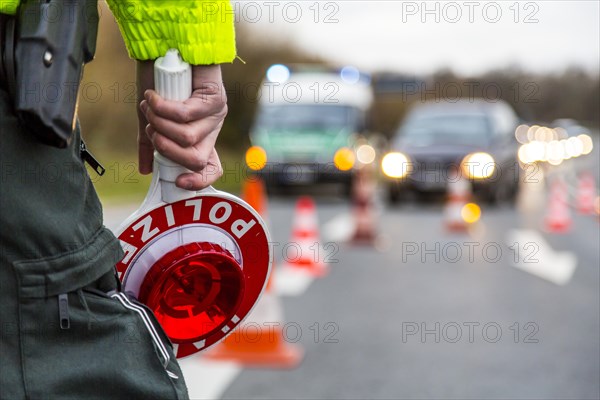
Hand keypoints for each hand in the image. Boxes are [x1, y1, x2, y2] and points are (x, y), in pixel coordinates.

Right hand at [136, 61, 226, 189]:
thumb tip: (146, 171)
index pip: (210, 170)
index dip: (199, 182)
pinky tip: (153, 96)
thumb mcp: (152, 117)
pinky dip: (162, 108)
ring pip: (188, 138)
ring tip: (149, 105)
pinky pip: (186, 115)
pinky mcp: (216, 98)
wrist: (167, 47)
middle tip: (151, 129)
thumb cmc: (161, 82)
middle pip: (197, 159)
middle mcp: (211, 130)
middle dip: (166, 148)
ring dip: (160, 124)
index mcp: (199, 140)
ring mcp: (216, 116)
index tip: (178, 182)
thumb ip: (149, 143)